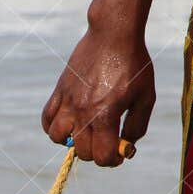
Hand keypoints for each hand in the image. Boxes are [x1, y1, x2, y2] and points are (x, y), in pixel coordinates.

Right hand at [41, 21, 154, 166]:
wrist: (113, 34)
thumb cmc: (134, 65)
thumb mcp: (146, 97)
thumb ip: (137, 126)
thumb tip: (127, 147)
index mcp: (105, 115)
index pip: (101, 156)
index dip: (113, 159)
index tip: (121, 151)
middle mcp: (83, 112)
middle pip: (82, 151)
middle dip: (97, 151)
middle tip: (107, 139)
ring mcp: (68, 101)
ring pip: (58, 138)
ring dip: (71, 142)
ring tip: (84, 132)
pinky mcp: (60, 90)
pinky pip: (46, 118)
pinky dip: (53, 127)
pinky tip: (68, 123)